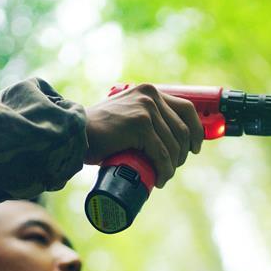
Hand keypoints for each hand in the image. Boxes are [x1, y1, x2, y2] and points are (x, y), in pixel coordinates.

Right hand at [84, 84, 203, 187]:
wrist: (74, 133)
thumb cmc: (97, 131)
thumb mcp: (125, 116)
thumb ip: (141, 117)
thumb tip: (162, 137)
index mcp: (149, 91)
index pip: (186, 108)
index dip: (196, 130)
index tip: (195, 147)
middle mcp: (150, 96)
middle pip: (183, 129)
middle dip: (183, 153)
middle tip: (172, 168)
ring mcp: (146, 109)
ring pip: (173, 144)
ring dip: (172, 166)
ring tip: (163, 177)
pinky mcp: (140, 125)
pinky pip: (161, 153)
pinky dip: (164, 170)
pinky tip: (161, 179)